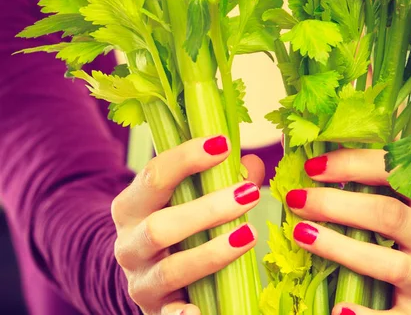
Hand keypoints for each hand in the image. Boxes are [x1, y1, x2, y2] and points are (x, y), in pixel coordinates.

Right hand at [111, 135, 264, 314]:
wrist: (145, 273)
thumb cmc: (176, 223)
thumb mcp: (188, 197)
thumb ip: (219, 178)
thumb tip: (250, 166)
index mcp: (131, 206)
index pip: (154, 175)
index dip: (187, 158)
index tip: (223, 143)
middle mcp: (128, 243)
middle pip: (160, 226)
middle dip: (207, 209)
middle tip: (250, 193)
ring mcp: (140, 280)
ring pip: (172, 268)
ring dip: (213, 252)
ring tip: (249, 234)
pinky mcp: (155, 310)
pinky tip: (201, 310)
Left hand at [286, 149, 410, 314]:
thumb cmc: (408, 229)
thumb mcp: (404, 195)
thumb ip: (374, 167)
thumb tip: (325, 128)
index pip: (396, 170)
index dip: (352, 165)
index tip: (311, 166)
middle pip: (388, 215)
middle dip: (336, 205)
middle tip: (295, 199)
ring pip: (387, 263)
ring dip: (338, 248)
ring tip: (300, 235)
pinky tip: (337, 309)